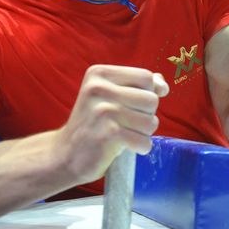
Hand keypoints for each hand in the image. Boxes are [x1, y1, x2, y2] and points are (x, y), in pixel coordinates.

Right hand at [53, 65, 167, 184]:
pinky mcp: (108, 134)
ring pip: (151, 121)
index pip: (146, 77)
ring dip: (144, 133)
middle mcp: (99, 88)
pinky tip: (124, 147)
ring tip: (125, 134)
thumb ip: (138, 85)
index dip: (148, 93)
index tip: (135, 105)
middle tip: (126, 123)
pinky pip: (144, 141)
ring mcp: (103, 111)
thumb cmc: (95, 123)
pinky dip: (141, 147)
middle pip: (151, 99)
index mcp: (99, 74)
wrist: (65, 154)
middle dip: (146, 115)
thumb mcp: (111, 95)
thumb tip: (162, 86)